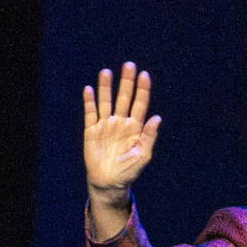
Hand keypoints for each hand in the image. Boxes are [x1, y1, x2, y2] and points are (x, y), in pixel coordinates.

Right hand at [83, 62, 160, 204]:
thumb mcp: (143, 154)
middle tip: (129, 65)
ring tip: (107, 72)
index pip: (140, 104)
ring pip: (106, 102)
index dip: (142, 89)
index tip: (144, 75)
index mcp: (135, 127)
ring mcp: (106, 125)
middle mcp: (121, 122)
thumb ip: (149, 135)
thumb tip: (157, 118)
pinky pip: (90, 114)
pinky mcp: (92, 131)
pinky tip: (89, 90)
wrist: (109, 181)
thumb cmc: (129, 170)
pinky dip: (89, 102)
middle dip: (126, 82)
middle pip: (124, 98)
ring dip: (106, 87)